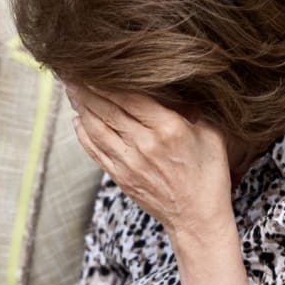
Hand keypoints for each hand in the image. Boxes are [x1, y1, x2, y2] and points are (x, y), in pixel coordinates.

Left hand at [67, 86, 231, 233]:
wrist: (197, 219)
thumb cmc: (209, 174)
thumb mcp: (211, 134)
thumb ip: (193, 107)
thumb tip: (178, 82)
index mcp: (168, 129)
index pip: (130, 97)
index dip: (108, 80)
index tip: (96, 65)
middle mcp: (144, 145)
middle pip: (108, 110)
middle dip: (88, 89)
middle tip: (73, 71)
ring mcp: (129, 163)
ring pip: (96, 129)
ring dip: (82, 107)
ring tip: (72, 90)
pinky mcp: (120, 177)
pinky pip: (95, 150)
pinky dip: (83, 134)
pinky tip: (77, 120)